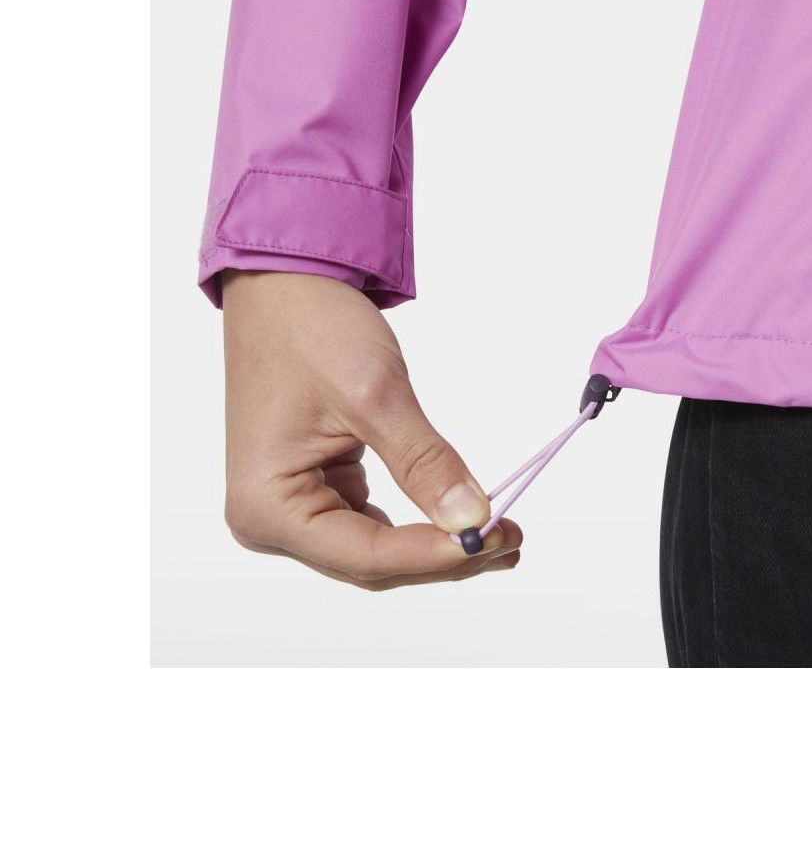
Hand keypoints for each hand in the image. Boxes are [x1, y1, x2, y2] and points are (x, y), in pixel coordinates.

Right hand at [220, 270, 520, 588]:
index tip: (493, 538)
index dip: (434, 554)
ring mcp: (292, 507)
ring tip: (502, 532)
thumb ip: (425, 463)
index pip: (365, 556)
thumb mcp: (374, 394)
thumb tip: (471, 518)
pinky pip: (373, 523)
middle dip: (443, 553)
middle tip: (511, 538)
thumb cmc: (308, 327)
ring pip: (378, 548)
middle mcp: (270, 520)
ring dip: (437, 542)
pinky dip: (419, 520)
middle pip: (372, 561)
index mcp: (267, 507)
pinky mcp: (317, 488)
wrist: (283, 283)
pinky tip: (464, 516)